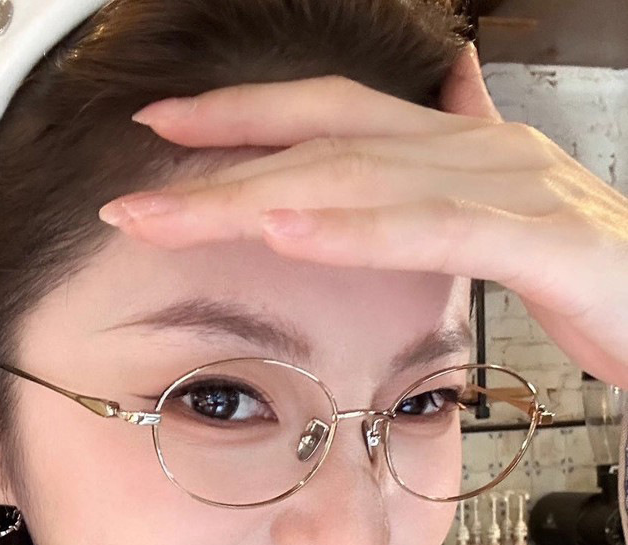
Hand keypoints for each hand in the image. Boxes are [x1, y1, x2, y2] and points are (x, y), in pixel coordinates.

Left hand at [98, 44, 627, 389]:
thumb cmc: (599, 281)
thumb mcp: (511, 222)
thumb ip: (462, 173)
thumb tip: (449, 94)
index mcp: (461, 152)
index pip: (332, 118)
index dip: (243, 119)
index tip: (161, 134)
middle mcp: (481, 152)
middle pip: (327, 142)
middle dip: (221, 163)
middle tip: (133, 191)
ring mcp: (514, 187)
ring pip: (365, 178)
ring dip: (259, 195)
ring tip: (175, 214)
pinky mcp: (546, 240)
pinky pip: (435, 230)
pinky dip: (356, 232)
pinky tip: (285, 233)